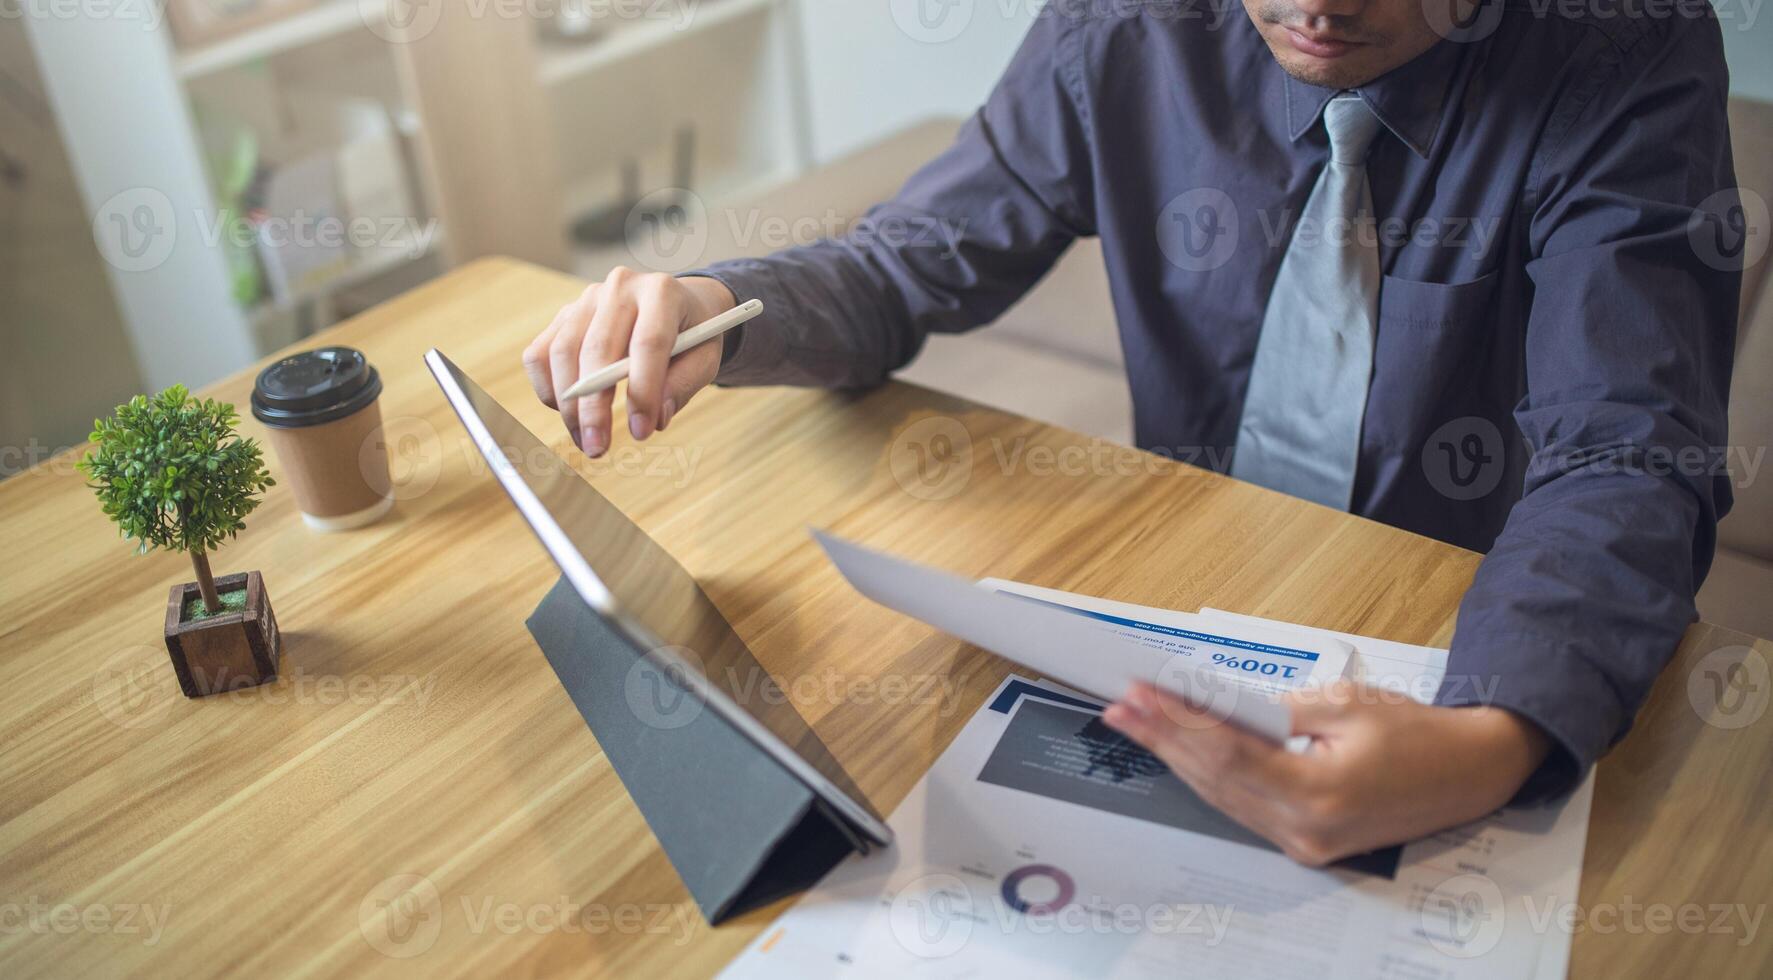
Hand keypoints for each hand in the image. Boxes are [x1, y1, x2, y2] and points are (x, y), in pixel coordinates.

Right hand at [523, 268, 736, 456]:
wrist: (677, 306)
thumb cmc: (692, 336)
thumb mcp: (704, 358)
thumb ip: (683, 385)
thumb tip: (655, 418)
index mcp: (662, 292)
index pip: (648, 342)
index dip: (642, 390)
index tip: (641, 431)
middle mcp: (620, 287)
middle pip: (596, 348)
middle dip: (594, 407)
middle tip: (598, 447)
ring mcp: (586, 299)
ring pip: (562, 352)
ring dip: (568, 405)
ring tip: (586, 440)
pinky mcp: (563, 316)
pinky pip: (539, 354)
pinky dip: (548, 389)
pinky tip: (569, 413)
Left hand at [1102, 679, 1550, 865]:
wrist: (1467, 772)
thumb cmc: (1416, 734)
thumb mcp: (1344, 704)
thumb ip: (1275, 711)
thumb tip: (1215, 707)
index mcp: (1320, 791)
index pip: (1225, 752)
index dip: (1176, 722)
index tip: (1141, 695)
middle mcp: (1307, 829)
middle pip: (1214, 779)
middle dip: (1164, 739)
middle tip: (1123, 707)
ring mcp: (1305, 844)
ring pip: (1222, 797)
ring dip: (1178, 758)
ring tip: (1139, 724)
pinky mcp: (1306, 844)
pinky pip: (1243, 807)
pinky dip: (1210, 776)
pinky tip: (1182, 751)